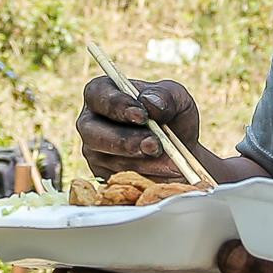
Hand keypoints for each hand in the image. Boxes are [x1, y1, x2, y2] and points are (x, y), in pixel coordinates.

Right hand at [76, 72, 199, 182]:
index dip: (116, 105)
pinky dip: (144, 177)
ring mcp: (93, 151)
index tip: (141, 115)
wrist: (181, 153)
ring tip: (168, 161)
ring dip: (140, 161)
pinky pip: (117, 179)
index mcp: (102, 93)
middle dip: (124, 140)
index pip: (97, 94)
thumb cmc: (174, 118)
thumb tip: (148, 102)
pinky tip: (163, 173)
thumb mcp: (178, 100)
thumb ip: (165, 96)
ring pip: (108, 158)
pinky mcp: (102, 176)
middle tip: (153, 145)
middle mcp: (90, 122)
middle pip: (92, 131)